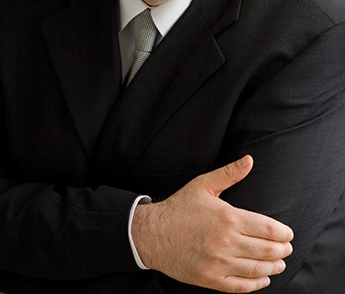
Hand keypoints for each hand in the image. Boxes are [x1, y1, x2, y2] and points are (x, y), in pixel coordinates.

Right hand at [132, 155, 293, 291]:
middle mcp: (226, 242)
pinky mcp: (211, 279)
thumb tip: (249, 160)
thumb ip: (229, 173)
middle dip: (282, 250)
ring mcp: (219, 263)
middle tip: (287, 248)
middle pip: (266, 250)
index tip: (288, 234)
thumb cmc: (179, 208)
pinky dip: (256, 283)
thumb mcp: (203, 185)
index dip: (282, 233)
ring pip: (256, 269)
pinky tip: (262, 278)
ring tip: (280, 263)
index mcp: (228, 218)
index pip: (267, 229)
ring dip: (273, 267)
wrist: (153, 233)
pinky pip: (240, 285)